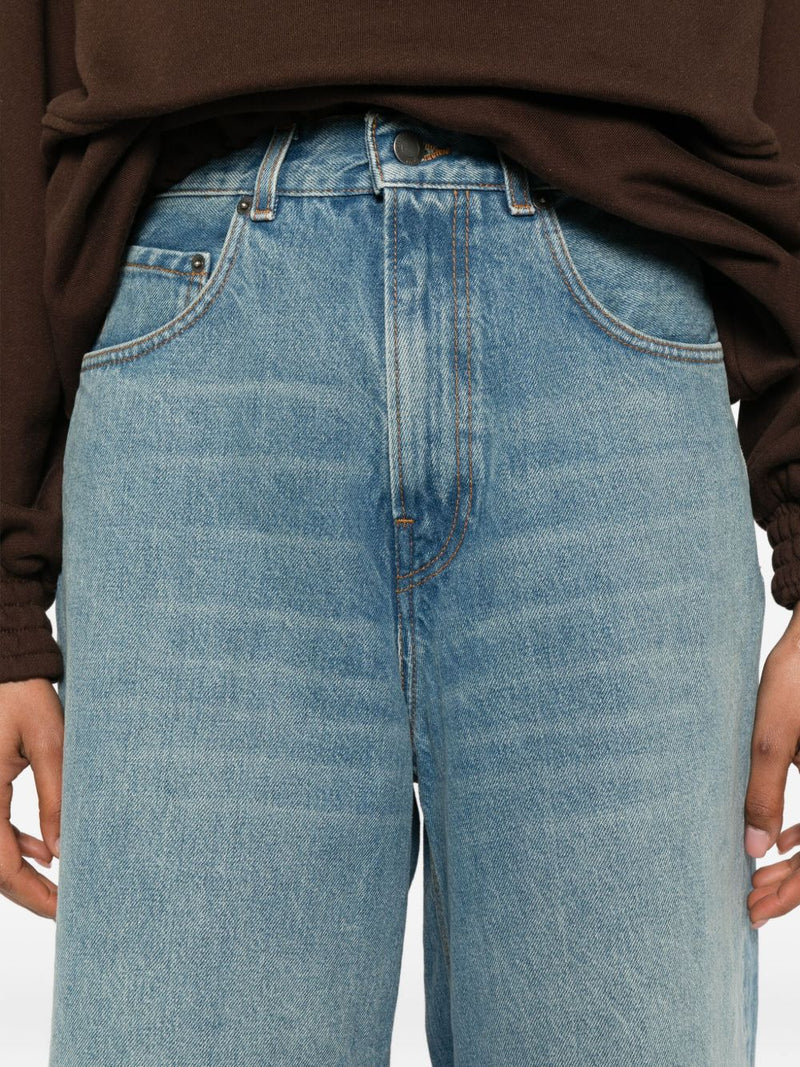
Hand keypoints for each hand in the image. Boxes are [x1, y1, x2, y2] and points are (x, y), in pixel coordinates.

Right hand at [0, 677, 62, 918]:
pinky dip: (12, 843)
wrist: (4, 665)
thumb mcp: (51, 743)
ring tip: (60, 883)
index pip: (0, 864)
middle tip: (65, 907)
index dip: (32, 893)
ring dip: (20, 869)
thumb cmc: (23, 694)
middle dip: (27, 890)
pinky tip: (42, 848)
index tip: (63, 911)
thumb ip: (55, 798)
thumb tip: (61, 852)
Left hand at [745, 606, 799, 926]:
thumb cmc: (799, 677)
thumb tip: (753, 850)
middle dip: (790, 887)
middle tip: (751, 907)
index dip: (789, 892)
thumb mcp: (773, 735)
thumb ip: (764, 792)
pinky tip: (782, 843)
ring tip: (758, 883)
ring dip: (797, 865)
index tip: (752, 909)